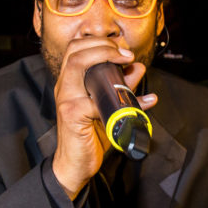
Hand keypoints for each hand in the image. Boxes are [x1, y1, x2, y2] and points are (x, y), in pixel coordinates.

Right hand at [50, 39, 156, 199]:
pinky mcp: (73, 115)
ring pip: (78, 65)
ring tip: (130, 66)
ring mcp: (66, 100)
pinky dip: (123, 99)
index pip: (76, 48)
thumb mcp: (108, 107)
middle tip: (127, 55)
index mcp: (70, 82)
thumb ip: (120, 88)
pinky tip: (142, 103)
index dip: (99, 42)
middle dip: (104, 46)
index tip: (122, 49)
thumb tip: (137, 68)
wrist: (75, 165)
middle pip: (75, 51)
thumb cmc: (90, 137)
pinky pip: (97, 100)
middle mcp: (64, 87)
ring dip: (107, 60)